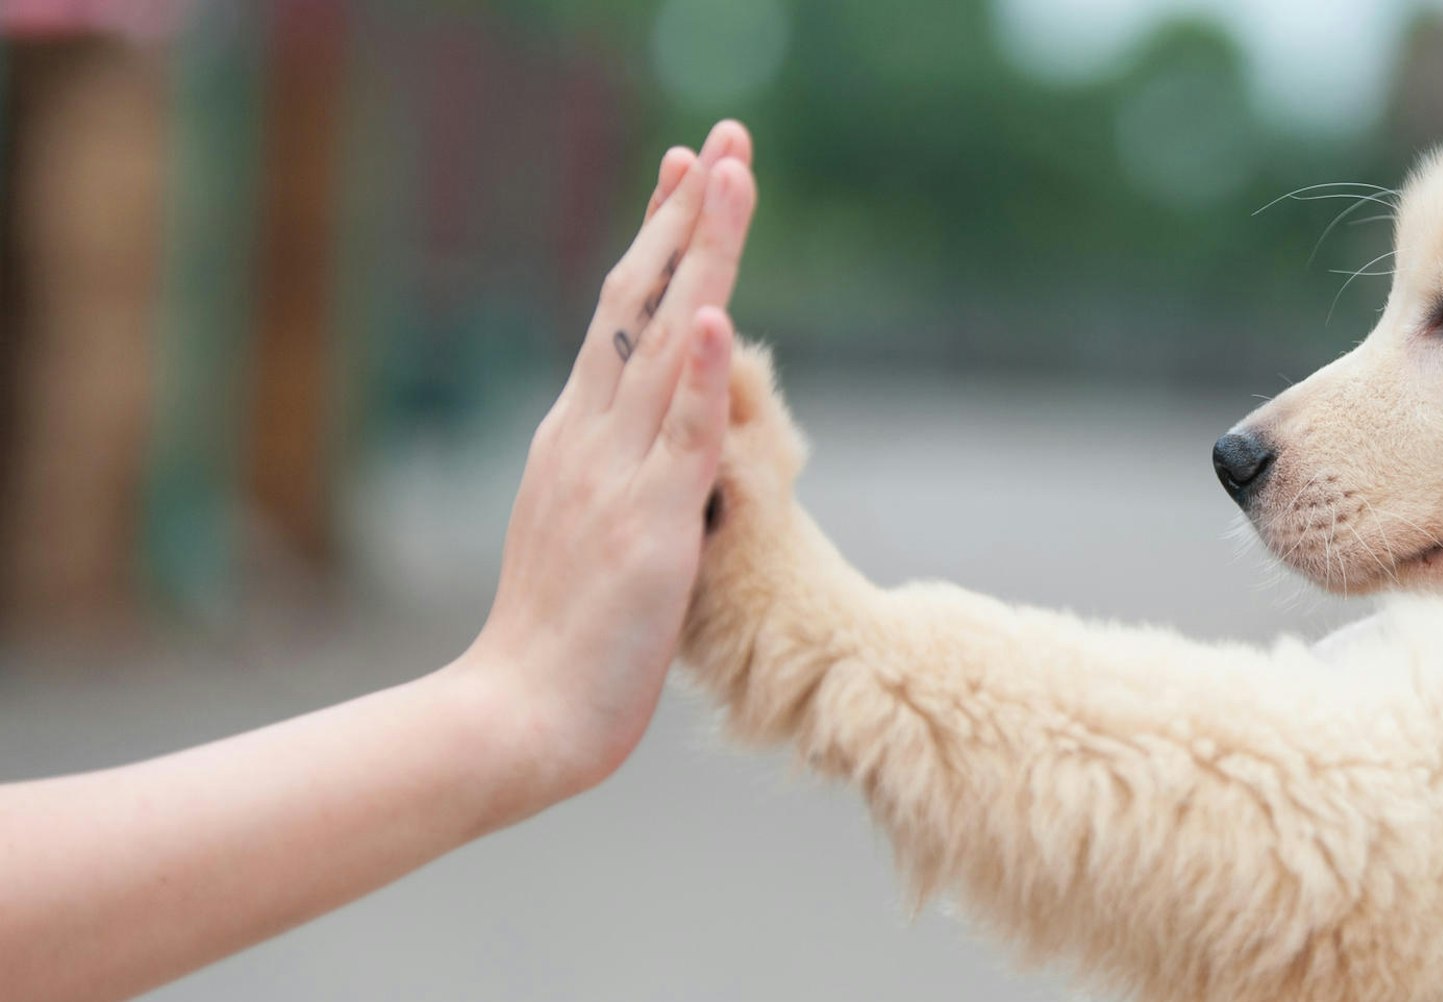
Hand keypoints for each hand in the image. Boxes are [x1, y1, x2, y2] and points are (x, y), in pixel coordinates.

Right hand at [456, 121, 758, 809]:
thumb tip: (652, 447)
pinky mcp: (649, 527)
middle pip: (639, 301)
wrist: (519, 715)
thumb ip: (619, 475)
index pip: (622, 314)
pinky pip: (679, 437)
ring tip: (731, 178)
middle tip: (724, 140)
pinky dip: (695, 372)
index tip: (689, 173)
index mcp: (577, 435)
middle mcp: (589, 436)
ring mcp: (617, 475)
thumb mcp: (587, 529)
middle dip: (686, 217)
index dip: (659, 239)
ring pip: (663, 344)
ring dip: (701, 256)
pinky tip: (711, 311)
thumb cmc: (559, 638)